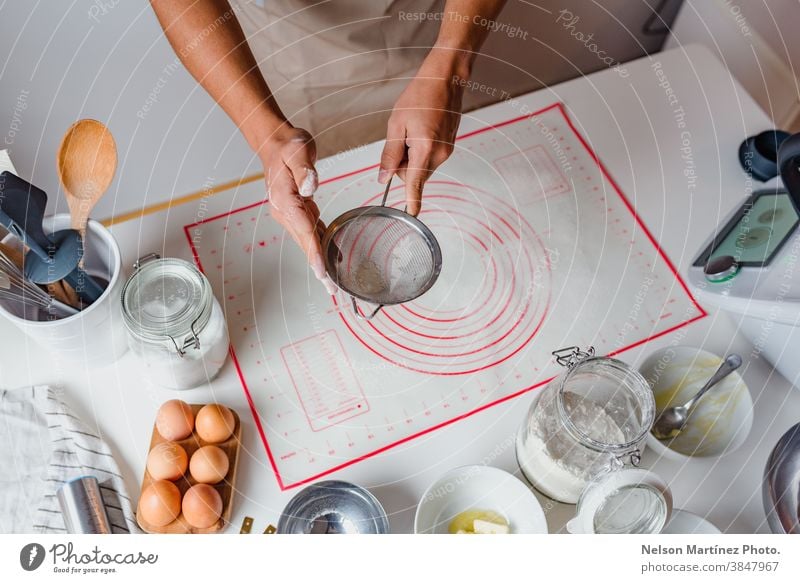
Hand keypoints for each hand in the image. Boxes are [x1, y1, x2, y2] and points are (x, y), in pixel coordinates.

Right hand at [259, 126, 335, 293]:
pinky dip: (320, 246)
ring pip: (307, 242)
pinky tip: (331, 257)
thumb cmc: (288, 146)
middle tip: (332, 289)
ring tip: (333, 283)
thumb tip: (311, 187)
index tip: (322, 273)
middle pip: (305, 244)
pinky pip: (310, 233)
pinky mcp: (297, 211)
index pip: (303, 231)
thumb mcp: (298, 150)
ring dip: (320, 261)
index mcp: (285, 200)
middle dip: (318, 267)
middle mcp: (285, 212)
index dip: (314, 253)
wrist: (275, 143)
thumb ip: (305, 169)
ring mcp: (290, 214)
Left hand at [379, 55, 464, 214]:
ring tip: (414, 128)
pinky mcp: (448, 147)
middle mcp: (440, 154)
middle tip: (401, 136)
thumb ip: (389, 153)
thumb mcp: (396, 124)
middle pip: (413, 175)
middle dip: (402, 163)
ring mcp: (446, 151)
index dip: (412, 200)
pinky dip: (420, 148)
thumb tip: (383, 176)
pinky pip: (428, 157)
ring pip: (420, 166)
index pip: (415, 183)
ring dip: (411, 154)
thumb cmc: (421, 95)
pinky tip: (422, 127)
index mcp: (425, 150)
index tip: (411, 214)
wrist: (446, 79)